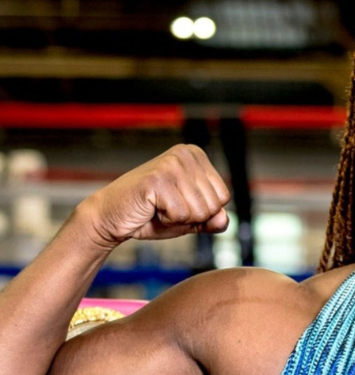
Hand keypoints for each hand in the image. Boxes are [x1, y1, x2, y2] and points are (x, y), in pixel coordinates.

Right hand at [77, 143, 231, 247]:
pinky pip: (182, 215)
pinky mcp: (158, 179)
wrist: (110, 216)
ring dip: (179, 219)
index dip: (202, 211)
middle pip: (214, 205)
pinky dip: (167, 220)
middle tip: (165, 207)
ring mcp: (171, 164)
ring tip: (158, 207)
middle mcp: (185, 154)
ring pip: (200, 211)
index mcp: (196, 156)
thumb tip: (224, 219)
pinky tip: (151, 208)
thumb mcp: (189, 218)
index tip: (178, 204)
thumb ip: (212, 219)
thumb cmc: (150, 214)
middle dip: (191, 216)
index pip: (223, 197)